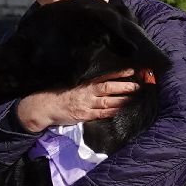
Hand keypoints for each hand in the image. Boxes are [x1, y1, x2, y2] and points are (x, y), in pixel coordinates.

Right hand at [16, 71, 137, 132]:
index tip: (131, 70)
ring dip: (122, 100)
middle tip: (138, 85)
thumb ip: (88, 85)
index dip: (119, 73)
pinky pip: (101, 114)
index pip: (105, 76)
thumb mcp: (74, 86)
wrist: (47, 106)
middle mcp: (87, 92)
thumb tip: (104, 83)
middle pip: (109, 88)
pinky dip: (112, 112)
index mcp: (85, 83)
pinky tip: (121, 110)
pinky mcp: (84, 115)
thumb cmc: (61, 95)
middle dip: (124, 86)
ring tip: (134, 98)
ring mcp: (86, 104)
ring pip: (108, 101)